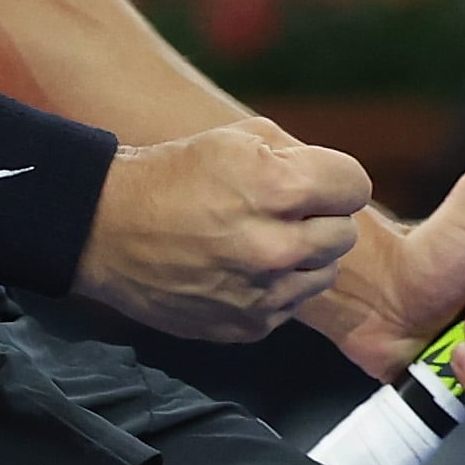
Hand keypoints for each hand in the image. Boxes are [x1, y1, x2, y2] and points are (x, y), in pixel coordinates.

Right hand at [75, 119, 368, 343]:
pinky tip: (239, 267)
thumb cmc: (174, 176)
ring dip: (303, 257)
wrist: (108, 230)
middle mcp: (276, 246)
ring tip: (259, 239)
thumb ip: (298, 156)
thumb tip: (338, 183)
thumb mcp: (237, 139)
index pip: (356, 186)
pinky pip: (291, 304)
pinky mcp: (249, 325)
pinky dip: (275, 287)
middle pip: (346, 233)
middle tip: (282, 211)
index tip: (313, 182)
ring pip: (324, 273)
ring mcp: (263, 293)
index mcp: (278, 189)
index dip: (334, 179)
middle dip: (321, 218)